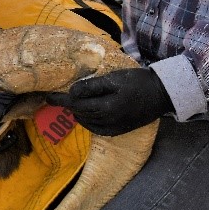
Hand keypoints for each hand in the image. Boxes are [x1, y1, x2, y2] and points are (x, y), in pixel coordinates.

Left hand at [46, 68, 172, 135]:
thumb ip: (92, 86)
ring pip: (87, 122)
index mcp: (107, 107)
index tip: (47, 97)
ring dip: (78, 112)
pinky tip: (86, 113)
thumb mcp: (114, 78)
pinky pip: (97, 129)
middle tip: (59, 97)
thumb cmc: (137, 81)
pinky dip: (88, 122)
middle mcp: (109, 122)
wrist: (161, 94)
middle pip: (80, 113)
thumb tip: (71, 92)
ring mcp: (115, 128)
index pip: (76, 104)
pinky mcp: (119, 130)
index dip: (60, 100)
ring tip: (72, 102)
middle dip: (68, 105)